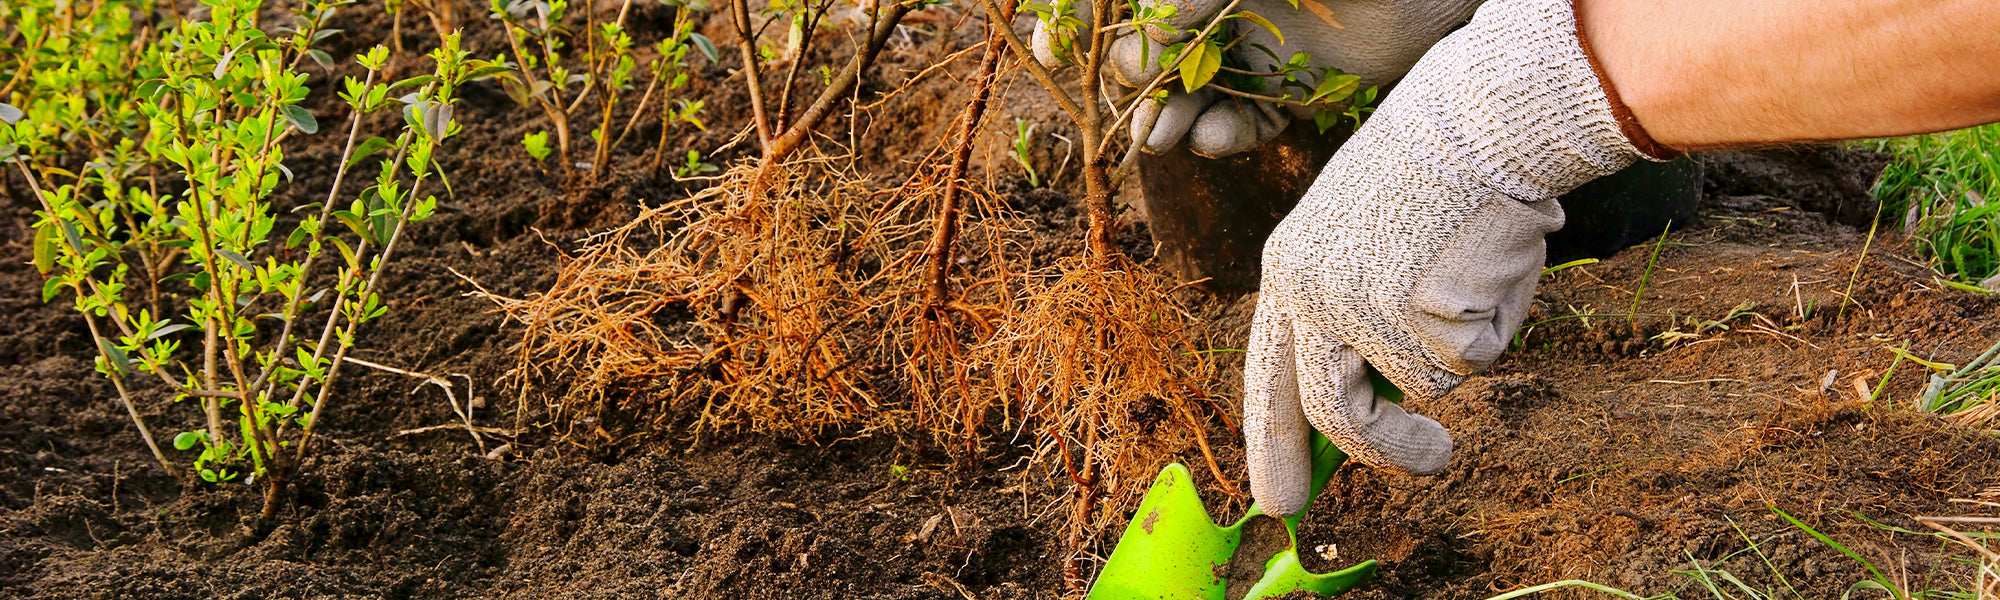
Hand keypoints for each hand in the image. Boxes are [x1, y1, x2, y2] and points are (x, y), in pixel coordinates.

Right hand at [1029, 0, 1481, 156]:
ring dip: (1168, 119)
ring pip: (1188, 97)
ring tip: (1163, 136)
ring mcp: (1254, 52)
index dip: (1080, 25)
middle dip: (1129, 80)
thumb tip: (1156, 26)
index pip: (1124, 5)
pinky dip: (1225, 136)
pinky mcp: (1293, 91)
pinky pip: (1243, 124)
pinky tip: (1218, 137)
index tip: (1053, 49)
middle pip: (1145, 54)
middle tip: (1135, 97)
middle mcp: (1220, 10)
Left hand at [1243, 0, 1659, 516]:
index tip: (1277, 499)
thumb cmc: (1431, 171)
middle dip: (1383, 453)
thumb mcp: (1360, 237)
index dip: (1273, 441)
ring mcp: (1364, 314)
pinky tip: (1491, 262)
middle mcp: (1311, 298)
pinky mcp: (1423, 322)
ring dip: (1461, 347)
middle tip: (1432, 463)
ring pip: (1423, 384)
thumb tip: (1374, 404)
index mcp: (1287, 272)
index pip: (1268, 377)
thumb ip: (1351, 313)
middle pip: (1332, 413)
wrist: (1476, 118)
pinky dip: (1496, 324)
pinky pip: (1473, 359)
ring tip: (1473, 272)